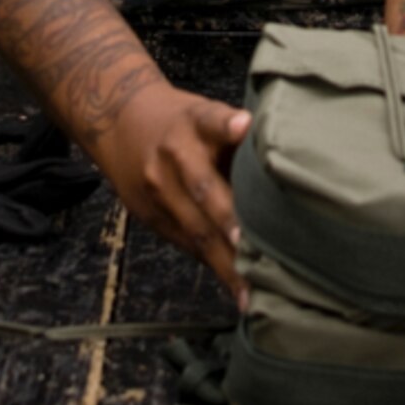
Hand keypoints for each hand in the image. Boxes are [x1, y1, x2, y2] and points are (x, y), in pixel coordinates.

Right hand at [92, 77, 251, 299]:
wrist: (118, 122)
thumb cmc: (180, 122)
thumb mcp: (206, 114)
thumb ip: (239, 139)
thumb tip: (286, 165)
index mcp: (194, 122)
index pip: (211, 120)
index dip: (227, 124)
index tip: (244, 126)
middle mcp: (175, 154)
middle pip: (202, 186)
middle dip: (227, 217)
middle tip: (250, 244)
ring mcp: (159, 187)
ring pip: (195, 228)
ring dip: (225, 261)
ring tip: (250, 289)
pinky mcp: (151, 215)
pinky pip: (187, 243)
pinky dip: (214, 265)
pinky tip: (237, 289)